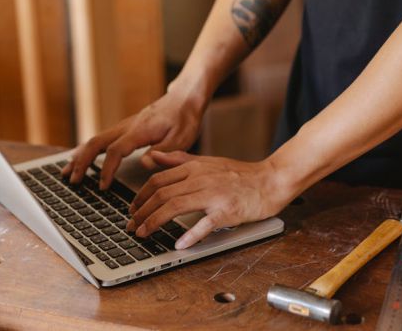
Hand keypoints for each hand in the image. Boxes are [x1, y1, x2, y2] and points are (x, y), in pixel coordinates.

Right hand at [61, 89, 205, 189]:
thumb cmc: (185, 118)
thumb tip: (144, 163)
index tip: (103, 186)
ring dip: (80, 156)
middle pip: (96, 142)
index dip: (107, 169)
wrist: (184, 98)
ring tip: (67, 173)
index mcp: (139, 130)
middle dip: (82, 162)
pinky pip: (101, 138)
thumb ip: (163, 152)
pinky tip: (80, 158)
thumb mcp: (182, 138)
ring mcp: (124, 126)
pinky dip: (87, 150)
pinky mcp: (125, 128)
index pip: (115, 150)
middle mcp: (127, 126)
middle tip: (73, 181)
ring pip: (95, 139)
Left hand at [127, 150, 293, 248]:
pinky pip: (205, 224)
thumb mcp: (206, 162)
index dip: (140, 196)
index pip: (158, 180)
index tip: (132, 209)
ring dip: (155, 222)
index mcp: (194, 167)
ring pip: (176, 206)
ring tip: (143, 234)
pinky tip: (179, 245)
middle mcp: (201, 179)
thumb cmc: (239, 175)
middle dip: (142, 212)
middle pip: (162, 194)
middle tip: (131, 225)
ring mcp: (214, 195)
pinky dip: (190, 235)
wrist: (270, 180)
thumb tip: (153, 156)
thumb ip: (179, 160)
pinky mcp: (227, 211)